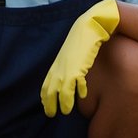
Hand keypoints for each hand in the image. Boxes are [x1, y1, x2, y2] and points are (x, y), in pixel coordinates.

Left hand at [41, 0, 119, 116]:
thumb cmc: (84, 37)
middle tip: (51, 114)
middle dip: (50, 103)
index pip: (46, 84)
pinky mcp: (79, 64)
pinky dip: (77, 91)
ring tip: (65, 111)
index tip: (46, 106)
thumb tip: (74, 75)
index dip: (46, 97)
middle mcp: (60, 66)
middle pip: (50, 88)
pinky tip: (81, 95)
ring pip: (61, 89)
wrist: (91, 24)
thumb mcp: (74, 52)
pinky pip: (75, 81)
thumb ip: (71, 64)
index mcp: (57, 63)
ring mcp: (68, 66)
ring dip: (64, 102)